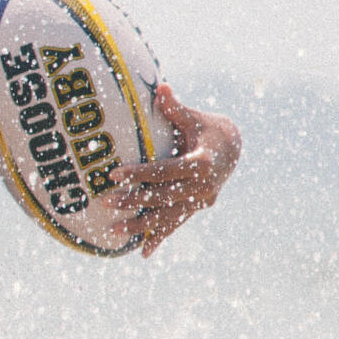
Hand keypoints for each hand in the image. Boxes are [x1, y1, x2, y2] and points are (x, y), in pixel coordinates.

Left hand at [107, 82, 241, 257]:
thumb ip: (175, 107)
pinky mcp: (196, 209)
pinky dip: (160, 237)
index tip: (113, 174)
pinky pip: (176, 225)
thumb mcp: (195, 117)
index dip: (138, 174)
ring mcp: (200, 202)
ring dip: (141, 225)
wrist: (234, 149)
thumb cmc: (208, 129)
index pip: (164, 171)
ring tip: (115, 230)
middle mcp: (203, 187)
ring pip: (167, 217)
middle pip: (162, 197)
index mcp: (202, 163)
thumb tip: (161, 86)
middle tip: (105, 203)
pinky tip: (143, 253)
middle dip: (133, 201)